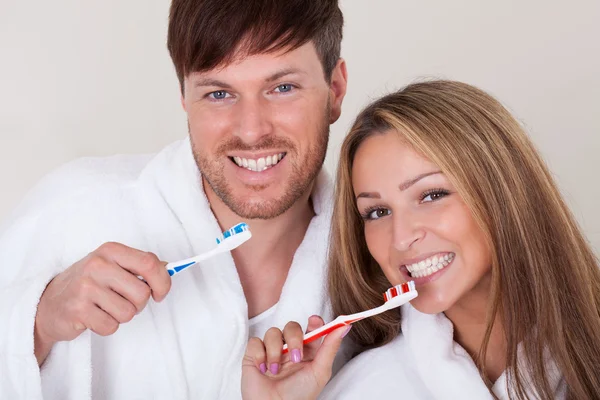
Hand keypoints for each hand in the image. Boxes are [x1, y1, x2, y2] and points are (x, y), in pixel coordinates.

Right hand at [34, 242, 170, 364]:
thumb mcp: (113, 266)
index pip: (150, 263)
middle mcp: (98, 265)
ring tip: (106, 308)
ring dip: (122, 316)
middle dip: (139, 304)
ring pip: (128, 313)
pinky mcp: (78, 310)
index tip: (160, 293)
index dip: (162, 282)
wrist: (49, 303)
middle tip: (123, 302)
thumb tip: (169, 269)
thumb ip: (140, 266)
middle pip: (142, 293)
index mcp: (111, 250)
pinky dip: (107, 326)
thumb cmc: (89, 283)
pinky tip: (94, 317)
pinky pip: (111, 326)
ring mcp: (86, 287)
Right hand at [242, 316, 349, 399]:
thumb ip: (330, 347)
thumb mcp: (320, 371)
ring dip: (275, 351)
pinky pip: (255, 342)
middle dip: (294, 338)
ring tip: (275, 371)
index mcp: (308, 350)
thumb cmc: (299, 395)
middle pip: (292, 326)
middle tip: (295, 358)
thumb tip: (344, 327)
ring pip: (273, 332)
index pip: (311, 327)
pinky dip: (260, 355)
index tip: (314, 321)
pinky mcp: (254, 355)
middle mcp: (290, 348)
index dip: (314, 321)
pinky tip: (263, 370)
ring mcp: (272, 350)